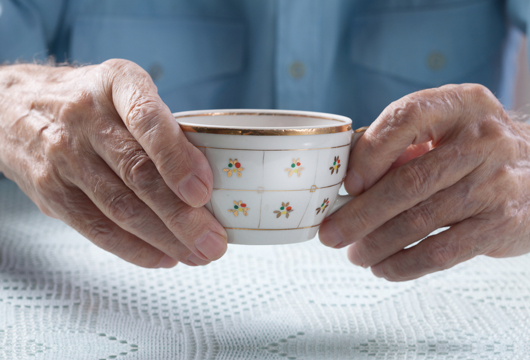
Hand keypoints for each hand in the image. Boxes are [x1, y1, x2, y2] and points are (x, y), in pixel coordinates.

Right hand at [0, 60, 226, 267]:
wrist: (16, 108)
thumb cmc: (90, 102)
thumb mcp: (127, 92)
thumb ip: (163, 128)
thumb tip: (206, 181)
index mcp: (116, 83)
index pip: (147, 120)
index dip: (177, 159)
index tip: (203, 193)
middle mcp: (85, 118)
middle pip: (138, 174)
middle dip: (182, 217)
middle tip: (213, 243)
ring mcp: (64, 157)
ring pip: (121, 209)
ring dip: (165, 239)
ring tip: (197, 254)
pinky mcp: (51, 192)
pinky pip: (97, 230)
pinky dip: (135, 249)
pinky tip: (164, 256)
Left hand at [319, 84, 529, 280]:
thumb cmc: (474, 149)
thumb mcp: (445, 129)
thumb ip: (400, 145)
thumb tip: (348, 178)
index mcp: (461, 105)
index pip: (407, 118)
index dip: (370, 152)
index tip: (347, 184)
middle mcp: (483, 140)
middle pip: (409, 181)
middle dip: (361, 214)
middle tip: (331, 234)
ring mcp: (496, 183)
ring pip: (421, 221)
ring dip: (378, 244)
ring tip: (354, 254)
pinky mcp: (502, 224)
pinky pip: (443, 251)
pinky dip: (406, 264)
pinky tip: (384, 268)